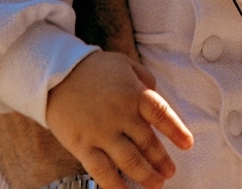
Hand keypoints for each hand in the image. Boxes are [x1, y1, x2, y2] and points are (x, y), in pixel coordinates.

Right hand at [45, 50, 192, 188]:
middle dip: (161, 161)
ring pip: (129, 160)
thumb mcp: (125, 64)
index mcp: (134, 94)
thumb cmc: (94, 69)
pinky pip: (101, 170)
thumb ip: (144, 79)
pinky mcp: (82, 145)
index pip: (162, 114)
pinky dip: (114, 184)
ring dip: (145, 175)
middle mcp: (121, 115)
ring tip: (156, 184)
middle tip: (169, 172)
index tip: (187, 144)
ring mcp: (101, 132)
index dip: (176, 131)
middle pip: (147, 143)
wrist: (54, 73)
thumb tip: (156, 93)